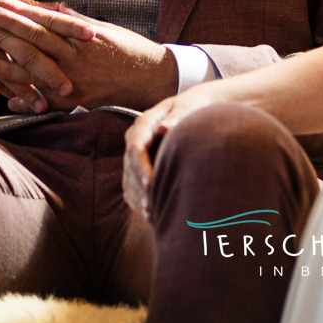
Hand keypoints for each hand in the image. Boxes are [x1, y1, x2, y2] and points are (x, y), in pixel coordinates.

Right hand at [0, 0, 83, 112]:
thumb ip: (31, 5)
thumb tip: (61, 8)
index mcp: (12, 7)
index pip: (47, 17)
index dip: (70, 27)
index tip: (92, 35)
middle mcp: (0, 25)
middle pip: (31, 48)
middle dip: (52, 69)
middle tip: (72, 87)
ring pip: (9, 67)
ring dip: (28, 88)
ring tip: (44, 105)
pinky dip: (1, 88)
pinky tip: (15, 101)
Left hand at [0, 3, 179, 111]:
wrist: (153, 78)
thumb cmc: (131, 50)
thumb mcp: (107, 30)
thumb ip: (79, 21)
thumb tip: (56, 7)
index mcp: (82, 38)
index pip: (46, 21)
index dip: (22, 13)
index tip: (2, 4)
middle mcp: (76, 58)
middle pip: (37, 42)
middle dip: (10, 30)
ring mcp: (76, 81)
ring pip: (38, 74)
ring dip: (11, 69)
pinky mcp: (79, 101)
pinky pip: (50, 103)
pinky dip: (31, 103)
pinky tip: (11, 103)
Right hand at [123, 86, 218, 216]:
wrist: (192, 111)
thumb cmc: (193, 108)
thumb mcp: (188, 107)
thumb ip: (178, 116)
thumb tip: (164, 128)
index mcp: (144, 123)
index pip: (136, 147)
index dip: (141, 168)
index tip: (151, 185)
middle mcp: (135, 139)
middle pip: (130, 167)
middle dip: (140, 188)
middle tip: (152, 208)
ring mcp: (134, 155)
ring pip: (129, 180)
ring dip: (139, 198)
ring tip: (152, 215)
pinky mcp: (137, 168)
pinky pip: (132, 188)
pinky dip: (139, 202)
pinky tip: (151, 215)